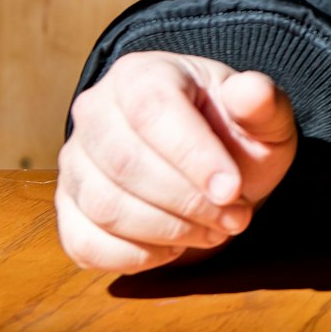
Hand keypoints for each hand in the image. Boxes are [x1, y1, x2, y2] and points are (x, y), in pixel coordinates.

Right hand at [57, 52, 297, 273]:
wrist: (210, 168)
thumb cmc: (235, 136)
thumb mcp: (262, 118)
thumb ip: (262, 103)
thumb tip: (253, 91)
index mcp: (142, 74)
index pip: (153, 111)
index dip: (193, 156)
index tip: (232, 190)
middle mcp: (95, 111)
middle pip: (126, 164)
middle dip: (187, 202)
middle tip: (235, 218)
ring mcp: (75, 161)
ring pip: (105, 208)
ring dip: (168, 231)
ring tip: (214, 231)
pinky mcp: (68, 209)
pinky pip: (86, 245)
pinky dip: (135, 257)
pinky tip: (174, 247)